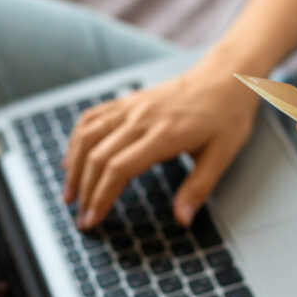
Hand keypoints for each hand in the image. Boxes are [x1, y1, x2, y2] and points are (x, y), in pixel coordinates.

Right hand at [63, 52, 260, 229]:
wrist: (226, 77)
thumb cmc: (227, 116)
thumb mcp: (222, 156)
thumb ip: (199, 188)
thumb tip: (182, 220)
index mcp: (165, 134)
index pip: (119, 168)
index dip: (101, 196)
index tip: (93, 219)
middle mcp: (142, 118)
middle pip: (98, 156)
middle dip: (85, 191)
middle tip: (82, 219)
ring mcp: (132, 106)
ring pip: (88, 135)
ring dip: (74, 167)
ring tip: (69, 194)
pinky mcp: (128, 100)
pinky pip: (92, 117)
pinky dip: (76, 139)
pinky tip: (72, 159)